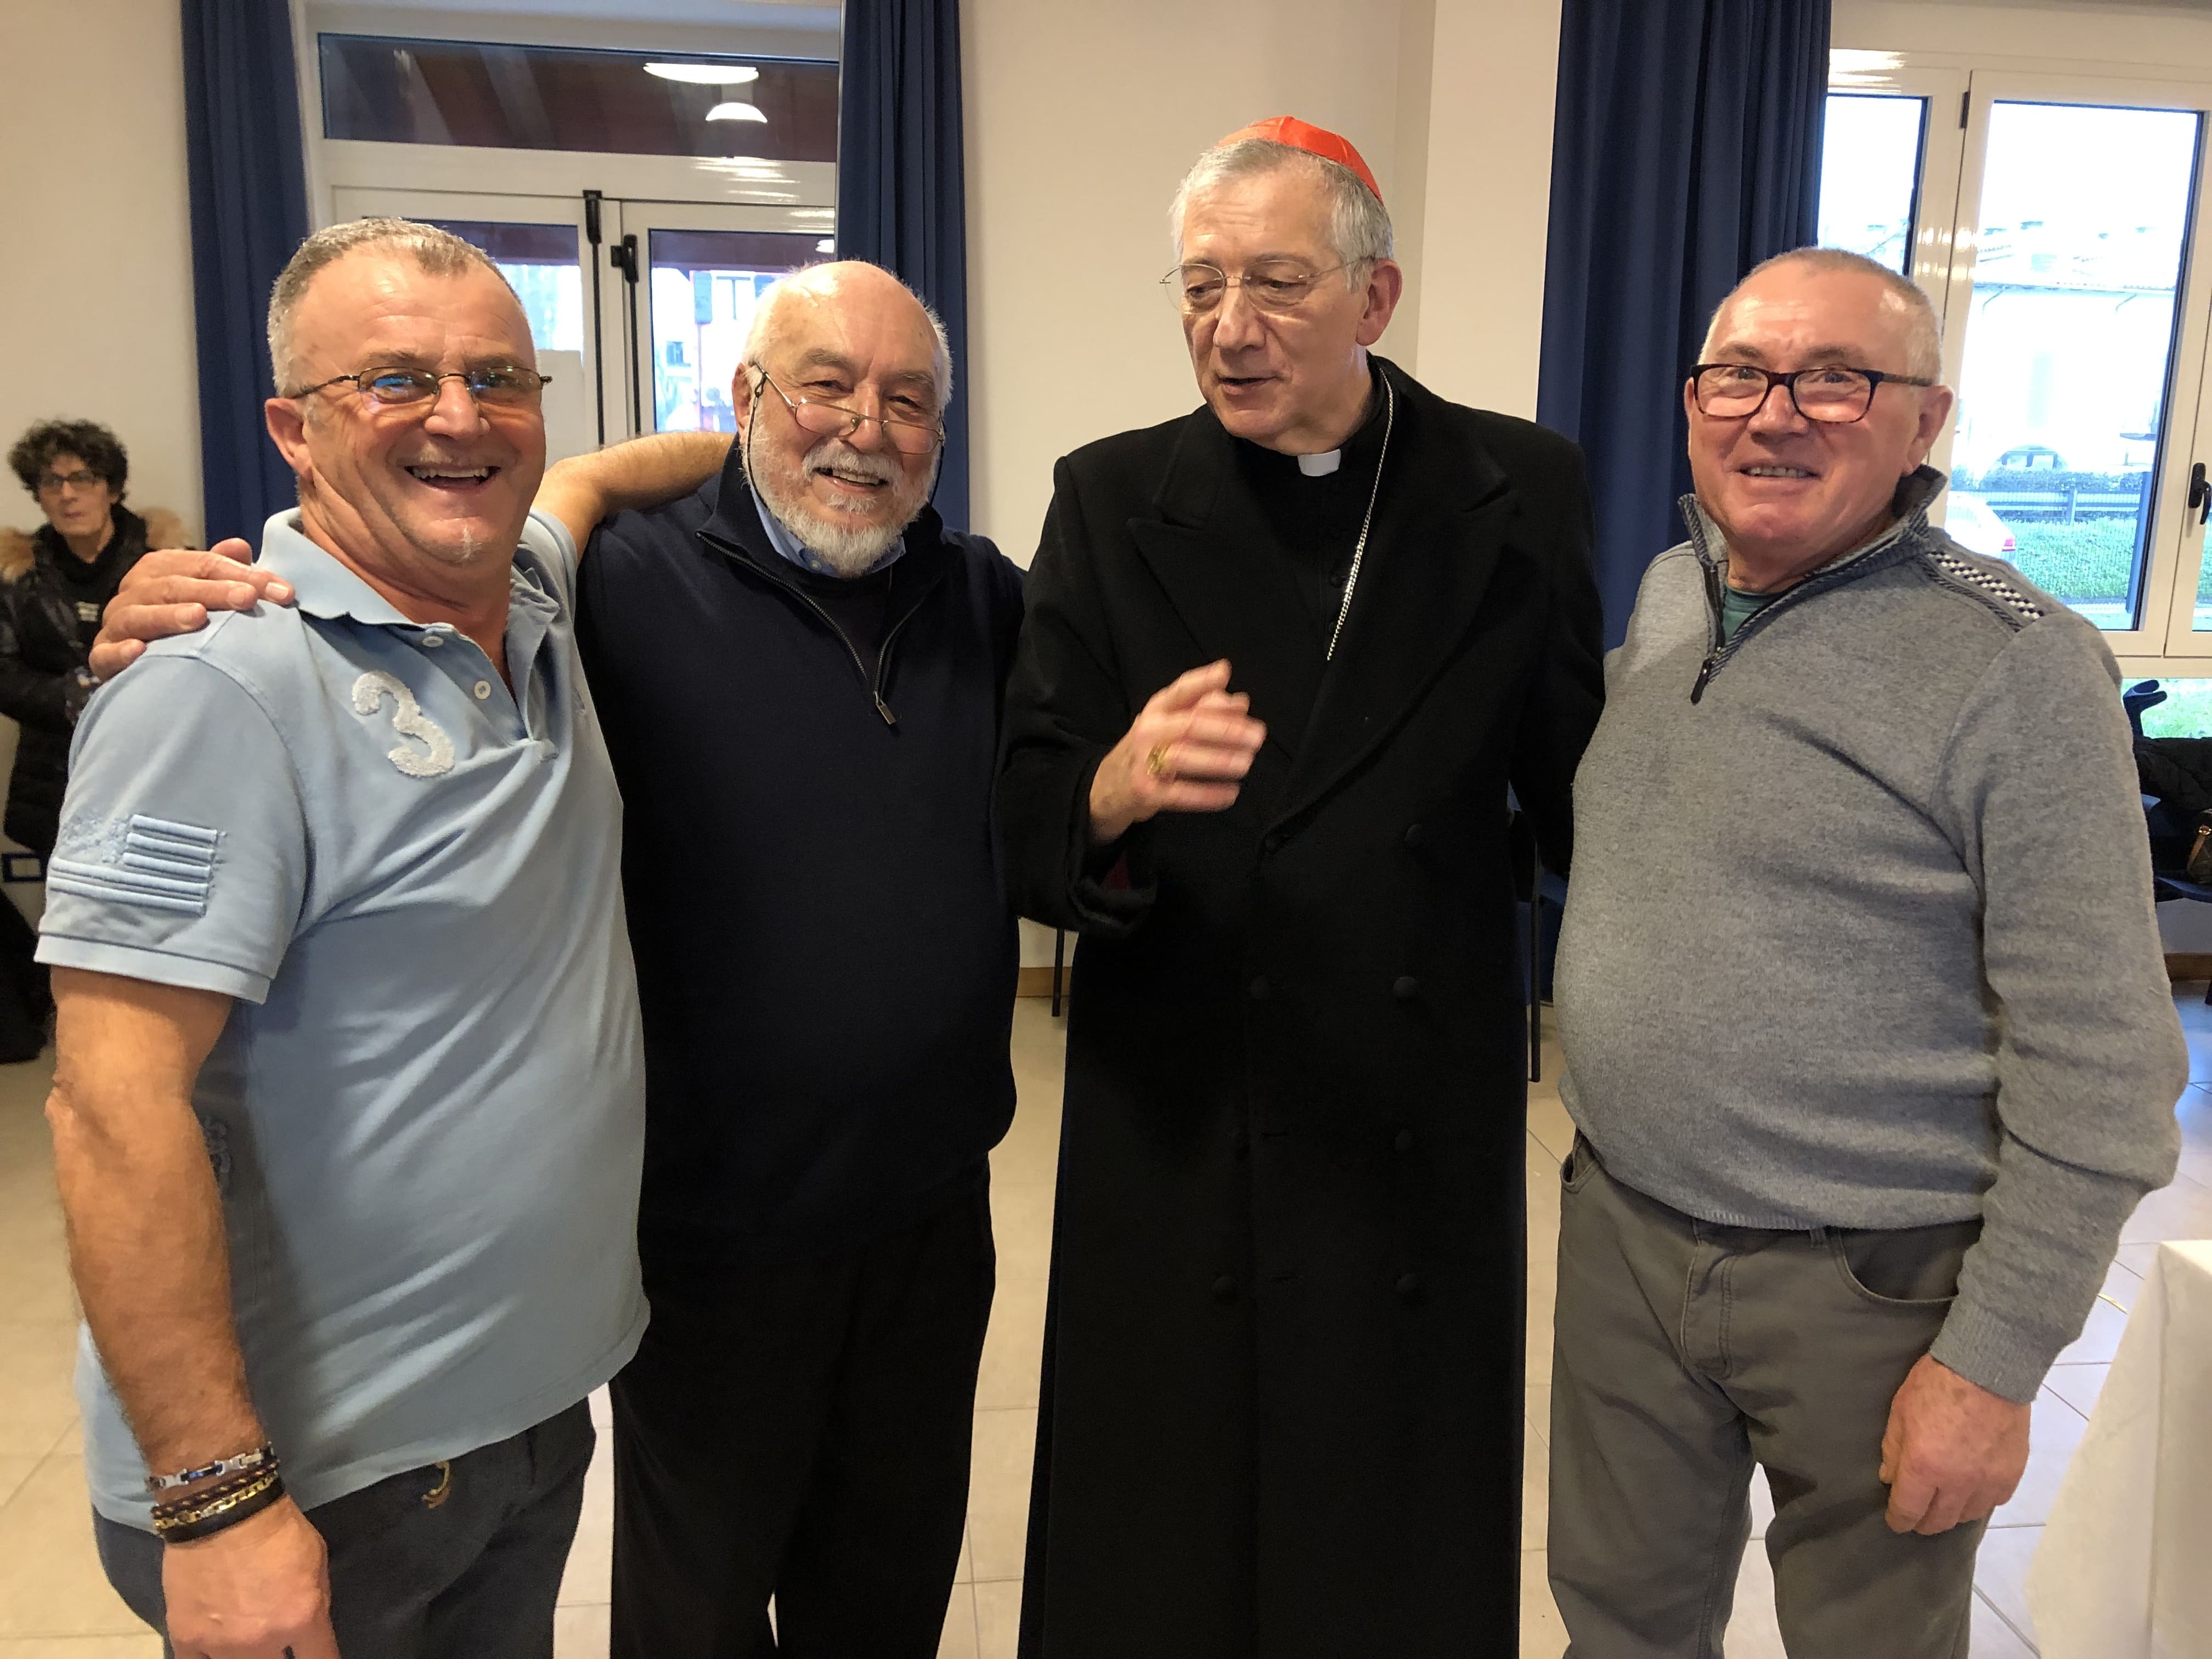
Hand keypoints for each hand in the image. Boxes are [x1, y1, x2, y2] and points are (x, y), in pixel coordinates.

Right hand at [91, 541, 293, 681]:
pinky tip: (140, 651)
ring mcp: (116, 624)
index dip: (243, 575)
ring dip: (168, 616)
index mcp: (159, 570)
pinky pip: (106, 654)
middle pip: (174, 586)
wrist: (139, 662)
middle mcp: (134, 592)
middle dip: (214, 592)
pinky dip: (121, 652)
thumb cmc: (181, 622)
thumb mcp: (204, 592)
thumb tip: (240, 545)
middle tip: (248, 598)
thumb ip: (222, 570)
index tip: (284, 592)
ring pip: (139, 616)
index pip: (204, 565)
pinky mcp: (101, 657)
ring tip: (198, 618)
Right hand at [162, 1495, 339, 1657]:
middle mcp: (262, 1641)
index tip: (316, 1656)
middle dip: (278, 1654)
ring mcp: (220, 1645)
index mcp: (301, 1618)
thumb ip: (315, 1601)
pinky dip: (208, 1656)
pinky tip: (214, 1645)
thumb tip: (310, 1625)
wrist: (224, 1510)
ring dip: (244, 1656)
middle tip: (274, 1640)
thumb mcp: (317, 1559)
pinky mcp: (185, 1639)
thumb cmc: (278, 1528)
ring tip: (244, 1638)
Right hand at [1088, 660, 1266, 843]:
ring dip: (1218, 760)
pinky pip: (1180, 794)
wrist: (1110, 785)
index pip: (1180, 690)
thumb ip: (1206, 709)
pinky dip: (1208, 795)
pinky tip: (1231, 793)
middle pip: (1189, 724)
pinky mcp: (1146, 791)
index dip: (1202, 681)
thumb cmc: (1151, 748)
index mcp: (1158, 709)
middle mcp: (1148, 730)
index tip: (1224, 673)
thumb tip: (1242, 702)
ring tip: (1246, 763)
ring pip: (1183, 757)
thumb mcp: (1171, 723)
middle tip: (1258, 736)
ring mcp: (1144, 761)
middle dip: (1226, 729)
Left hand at [1878, 1353, 2031, 1533]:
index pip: (1909, 1510)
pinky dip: (1979, 1500)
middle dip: (1923, 1522)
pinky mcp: (2011, 1475)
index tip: (1896, 1521)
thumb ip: (1893, 1450)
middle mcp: (1957, 1483)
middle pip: (1939, 1521)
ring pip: (1967, 1516)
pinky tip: (1972, 1491)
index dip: (1899, 1520)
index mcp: (1924, 1467)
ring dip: (1952, 1513)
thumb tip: (1890, 1478)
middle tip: (1917, 1516)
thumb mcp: (1900, 1411)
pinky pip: (1993, 1502)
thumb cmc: (1936, 1384)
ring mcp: (1987, 1481)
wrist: (1988, 1368)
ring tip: (1944, 1504)